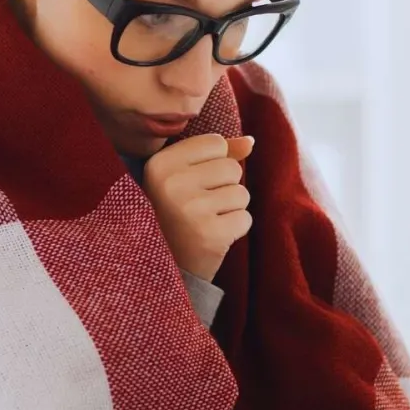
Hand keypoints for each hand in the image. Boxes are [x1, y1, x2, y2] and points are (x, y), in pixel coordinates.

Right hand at [143, 133, 254, 281]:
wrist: (161, 268)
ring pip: (241, 193)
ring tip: (205, 221)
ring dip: (230, 209)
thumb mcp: (183, 178)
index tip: (191, 185)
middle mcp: (171, 184)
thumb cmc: (174, 216)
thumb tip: (250, 141)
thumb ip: (216, 155)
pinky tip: (212, 236)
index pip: (215, 143)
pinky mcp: (210, 234)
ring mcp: (191, 210)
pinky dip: (235, 229)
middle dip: (224, 188)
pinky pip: (245, 218)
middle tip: (198, 208)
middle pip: (231, 167)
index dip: (212, 164)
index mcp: (159, 164)